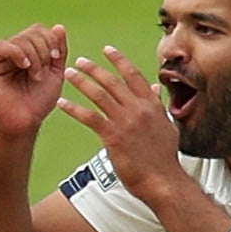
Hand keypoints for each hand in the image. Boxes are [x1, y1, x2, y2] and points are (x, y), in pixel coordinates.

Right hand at [0, 24, 67, 136]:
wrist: (25, 122)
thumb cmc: (39, 101)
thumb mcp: (55, 73)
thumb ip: (58, 51)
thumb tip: (59, 27)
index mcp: (28, 51)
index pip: (38, 30)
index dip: (50, 39)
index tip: (56, 57)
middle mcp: (13, 51)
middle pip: (31, 32)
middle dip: (43, 50)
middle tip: (44, 72)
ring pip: (19, 39)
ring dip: (34, 56)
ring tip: (36, 76)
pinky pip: (1, 46)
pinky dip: (17, 53)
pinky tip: (25, 66)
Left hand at [57, 46, 184, 203]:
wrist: (163, 181)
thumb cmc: (165, 159)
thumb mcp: (167, 127)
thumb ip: (159, 107)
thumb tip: (155, 90)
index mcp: (152, 105)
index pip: (134, 75)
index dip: (119, 60)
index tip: (107, 50)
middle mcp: (139, 109)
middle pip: (113, 81)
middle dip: (94, 68)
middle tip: (80, 61)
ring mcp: (126, 122)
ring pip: (99, 95)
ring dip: (82, 82)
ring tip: (69, 74)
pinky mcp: (113, 136)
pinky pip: (89, 117)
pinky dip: (74, 109)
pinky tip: (62, 104)